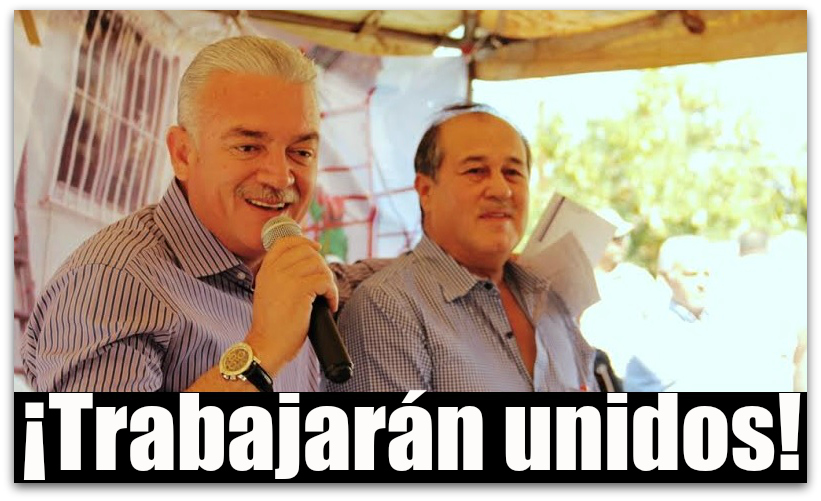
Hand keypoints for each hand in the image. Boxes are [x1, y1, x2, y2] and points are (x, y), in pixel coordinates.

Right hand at [245, 236, 337, 373]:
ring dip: (329, 281)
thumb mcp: (269, 292)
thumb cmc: (272, 325)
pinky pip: (325, 282)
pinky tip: (329, 305)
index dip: (305, 241)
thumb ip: (281, 276)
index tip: (317, 248)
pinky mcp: (300, 290)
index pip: (286, 241)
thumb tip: (308, 264)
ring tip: (326, 296)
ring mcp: (287, 278)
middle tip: (324, 285)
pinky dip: (332, 293)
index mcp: (266, 269)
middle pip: (308, 251)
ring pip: (319, 265)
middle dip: (322, 266)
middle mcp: (275, 270)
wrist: (267, 344)